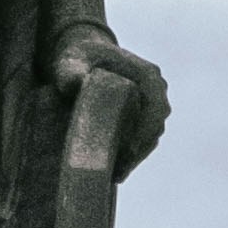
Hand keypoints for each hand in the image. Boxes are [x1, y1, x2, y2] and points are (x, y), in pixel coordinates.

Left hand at [51, 18, 172, 169]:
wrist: (81, 53)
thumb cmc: (76, 56)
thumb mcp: (71, 62)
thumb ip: (73, 71)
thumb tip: (77, 83)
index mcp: (147, 75)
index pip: (156, 109)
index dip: (144, 132)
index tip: (128, 151)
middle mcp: (155, 88)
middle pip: (155, 126)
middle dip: (139, 152)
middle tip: (118, 173)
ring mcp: (151, 100)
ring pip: (151, 135)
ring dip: (136, 156)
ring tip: (115, 175)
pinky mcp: (142, 111)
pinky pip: (143, 135)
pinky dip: (132, 152)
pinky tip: (116, 168)